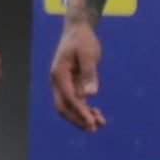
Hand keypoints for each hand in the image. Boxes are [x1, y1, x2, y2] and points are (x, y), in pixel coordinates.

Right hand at [50, 15, 106, 132]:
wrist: (78, 31)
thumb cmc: (83, 41)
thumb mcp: (88, 54)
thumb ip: (89, 73)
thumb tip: (91, 94)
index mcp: (59, 74)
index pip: (69, 98)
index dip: (80, 112)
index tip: (92, 122)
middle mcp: (58, 82)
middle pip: (64, 107)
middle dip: (78, 119)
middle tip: (94, 128)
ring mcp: (63, 84)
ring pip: (70, 107)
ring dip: (83, 116)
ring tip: (101, 123)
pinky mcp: (71, 84)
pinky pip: (76, 102)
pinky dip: (85, 110)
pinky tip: (98, 115)